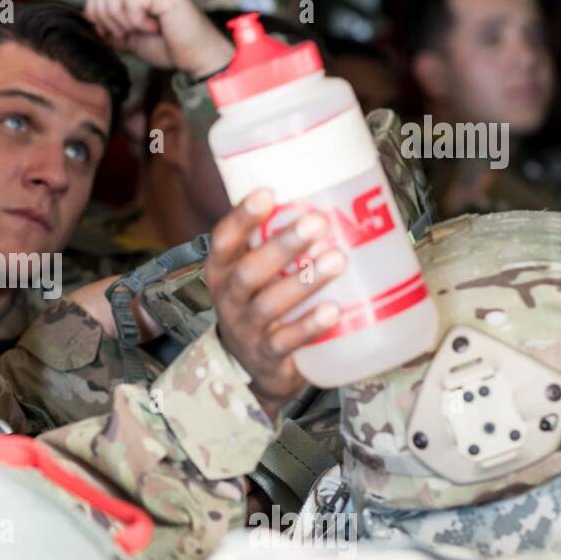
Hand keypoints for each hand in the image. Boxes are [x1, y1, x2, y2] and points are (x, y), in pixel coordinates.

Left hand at [83, 0, 232, 76]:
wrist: (194, 59)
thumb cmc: (166, 46)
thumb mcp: (127, 36)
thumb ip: (107, 25)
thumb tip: (87, 17)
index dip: (96, 9)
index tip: (112, 31)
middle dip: (104, 13)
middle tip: (123, 32)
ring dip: (118, 16)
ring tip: (137, 29)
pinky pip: (131, 1)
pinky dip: (136, 21)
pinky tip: (155, 28)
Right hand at [204, 189, 345, 419]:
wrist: (254, 366)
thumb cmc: (260, 303)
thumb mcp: (255, 272)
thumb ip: (275, 242)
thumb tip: (327, 194)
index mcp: (223, 270)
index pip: (224, 240)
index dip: (242, 217)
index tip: (267, 193)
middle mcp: (229, 298)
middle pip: (248, 271)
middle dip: (282, 246)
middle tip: (317, 222)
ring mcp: (247, 329)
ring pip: (269, 305)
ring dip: (303, 282)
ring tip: (337, 260)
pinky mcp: (269, 355)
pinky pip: (286, 341)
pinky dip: (309, 326)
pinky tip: (332, 310)